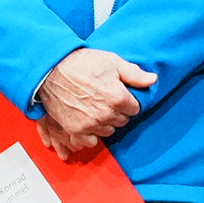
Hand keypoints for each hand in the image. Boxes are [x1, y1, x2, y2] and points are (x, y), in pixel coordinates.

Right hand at [37, 47, 156, 149]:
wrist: (50, 69)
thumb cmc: (80, 63)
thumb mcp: (111, 61)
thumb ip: (134, 74)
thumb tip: (153, 80)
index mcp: (117, 97)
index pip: (135, 109)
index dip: (128, 100)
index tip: (119, 94)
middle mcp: (106, 114)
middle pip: (122, 120)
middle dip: (117, 111)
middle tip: (105, 98)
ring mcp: (90, 124)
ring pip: (108, 130)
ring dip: (105, 122)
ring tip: (95, 107)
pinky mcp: (76, 130)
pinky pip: (91, 141)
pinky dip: (91, 133)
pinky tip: (87, 120)